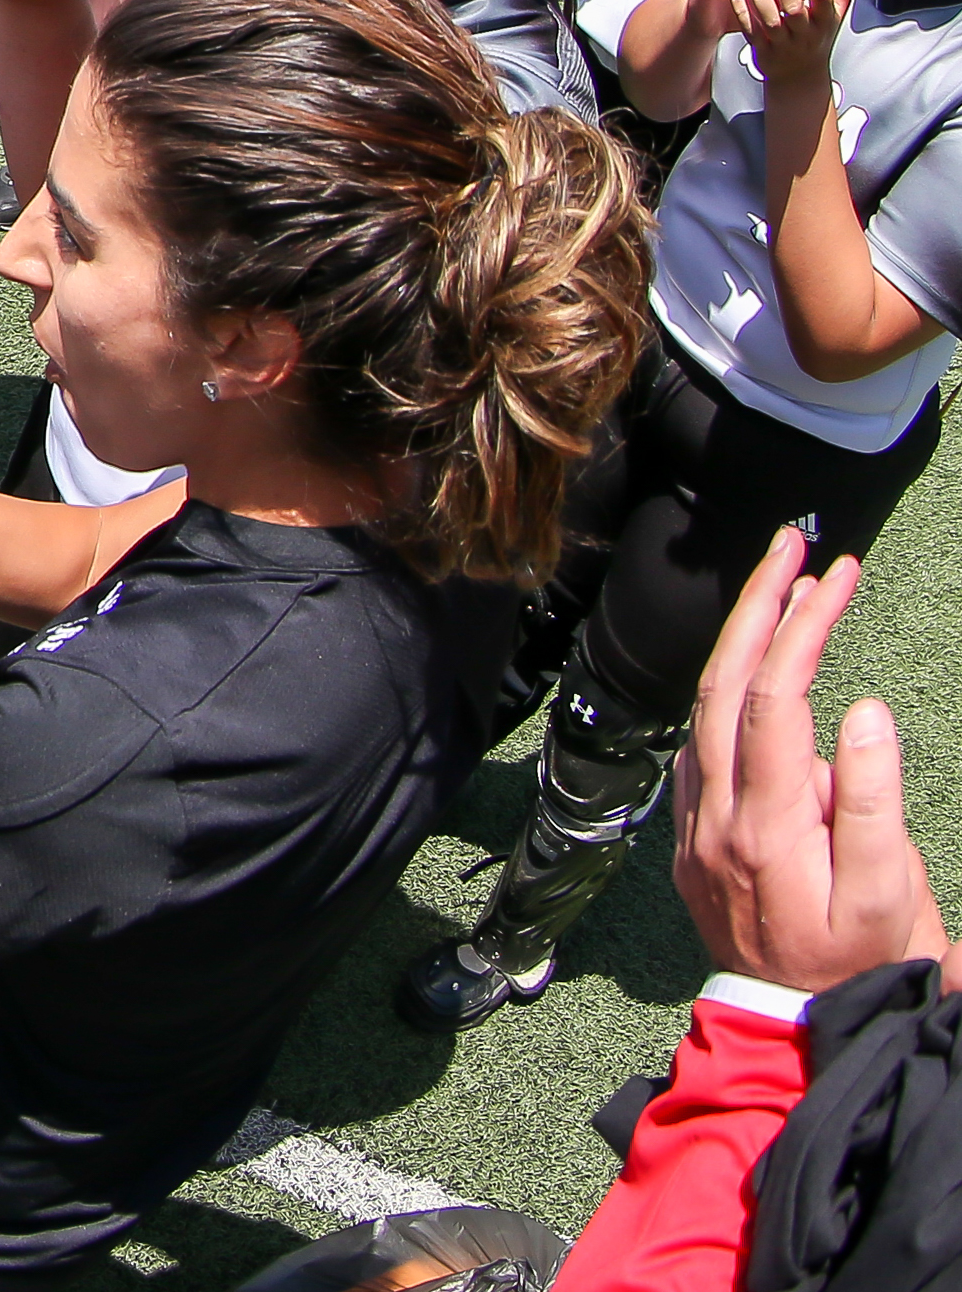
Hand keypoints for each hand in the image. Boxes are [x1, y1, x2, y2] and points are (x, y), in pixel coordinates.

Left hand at [674, 527, 955, 991]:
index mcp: (762, 825)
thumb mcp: (887, 897)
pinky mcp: (696, 836)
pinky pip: (706, 743)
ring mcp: (696, 824)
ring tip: (787, 589)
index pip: (772, 695)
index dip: (801, 625)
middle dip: (756, 606)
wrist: (801, 1036)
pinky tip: (762, 670)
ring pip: (706, 708)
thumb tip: (861, 709)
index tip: (835, 573)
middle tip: (794, 546)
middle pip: (722, 684)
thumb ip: (871, 802)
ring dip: (742, 642)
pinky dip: (733, 690)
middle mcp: (713, 815)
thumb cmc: (862, 969)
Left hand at [728, 0, 855, 87]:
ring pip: (771, 17)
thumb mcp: (838, 8)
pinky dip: (742, 9)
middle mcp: (806, 32)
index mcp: (826, 19)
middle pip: (794, 4)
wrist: (800, 75)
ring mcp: (783, 43)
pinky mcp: (762, 50)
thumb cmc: (819, 34)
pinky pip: (751, 28)